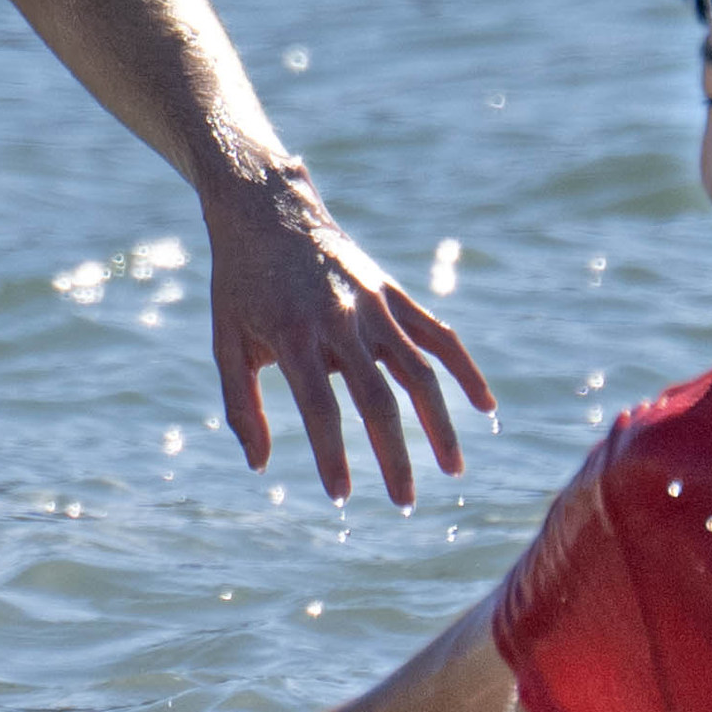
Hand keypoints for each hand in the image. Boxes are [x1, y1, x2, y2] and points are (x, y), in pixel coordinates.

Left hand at [205, 175, 493, 507]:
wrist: (266, 208)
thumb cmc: (240, 284)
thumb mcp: (226, 343)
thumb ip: (241, 407)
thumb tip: (260, 467)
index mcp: (294, 336)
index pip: (320, 409)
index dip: (332, 455)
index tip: (340, 496)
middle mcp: (341, 321)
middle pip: (378, 399)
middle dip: (394, 456)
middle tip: (404, 503)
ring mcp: (374, 305)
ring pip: (419, 372)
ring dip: (439, 424)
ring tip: (452, 469)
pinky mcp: (393, 292)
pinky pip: (439, 335)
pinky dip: (465, 369)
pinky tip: (485, 406)